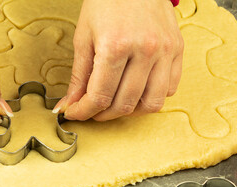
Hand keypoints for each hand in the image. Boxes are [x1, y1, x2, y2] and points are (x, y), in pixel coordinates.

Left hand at [53, 0, 183, 120]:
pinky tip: (136, 91)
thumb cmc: (105, 2)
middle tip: (91, 110)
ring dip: (128, 111)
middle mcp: (145, 51)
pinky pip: (169, 89)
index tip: (75, 113)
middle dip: (102, 114)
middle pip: (124, 104)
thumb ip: (79, 76)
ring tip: (114, 104)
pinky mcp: (177, 50)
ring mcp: (165, 51)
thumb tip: (71, 103)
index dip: (84, 111)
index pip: (99, 96)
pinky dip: (150, 97)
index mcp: (116, 46)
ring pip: (150, 104)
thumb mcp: (84, 37)